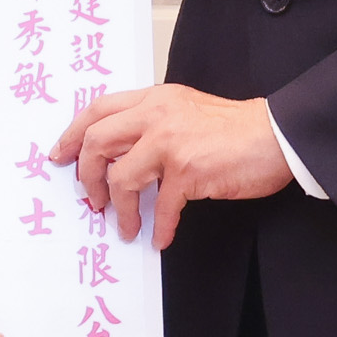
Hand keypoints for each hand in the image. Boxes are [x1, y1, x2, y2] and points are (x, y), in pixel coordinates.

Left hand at [56, 82, 289, 248]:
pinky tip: (159, 238)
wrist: (277, 134)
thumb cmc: (235, 127)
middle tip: (92, 199)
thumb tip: (121, 153)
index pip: (97, 110)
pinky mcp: (188, 171)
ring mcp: (170, 143)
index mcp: (153, 99)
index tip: (60, 156)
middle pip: (97, 142)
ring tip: (125, 226)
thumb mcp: (185, 108)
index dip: (72, 134)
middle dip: (87, 176)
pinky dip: (157, 227)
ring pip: (121, 178)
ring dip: (119, 210)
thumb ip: (152, 121)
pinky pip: (160, 207)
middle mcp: (156, 116)